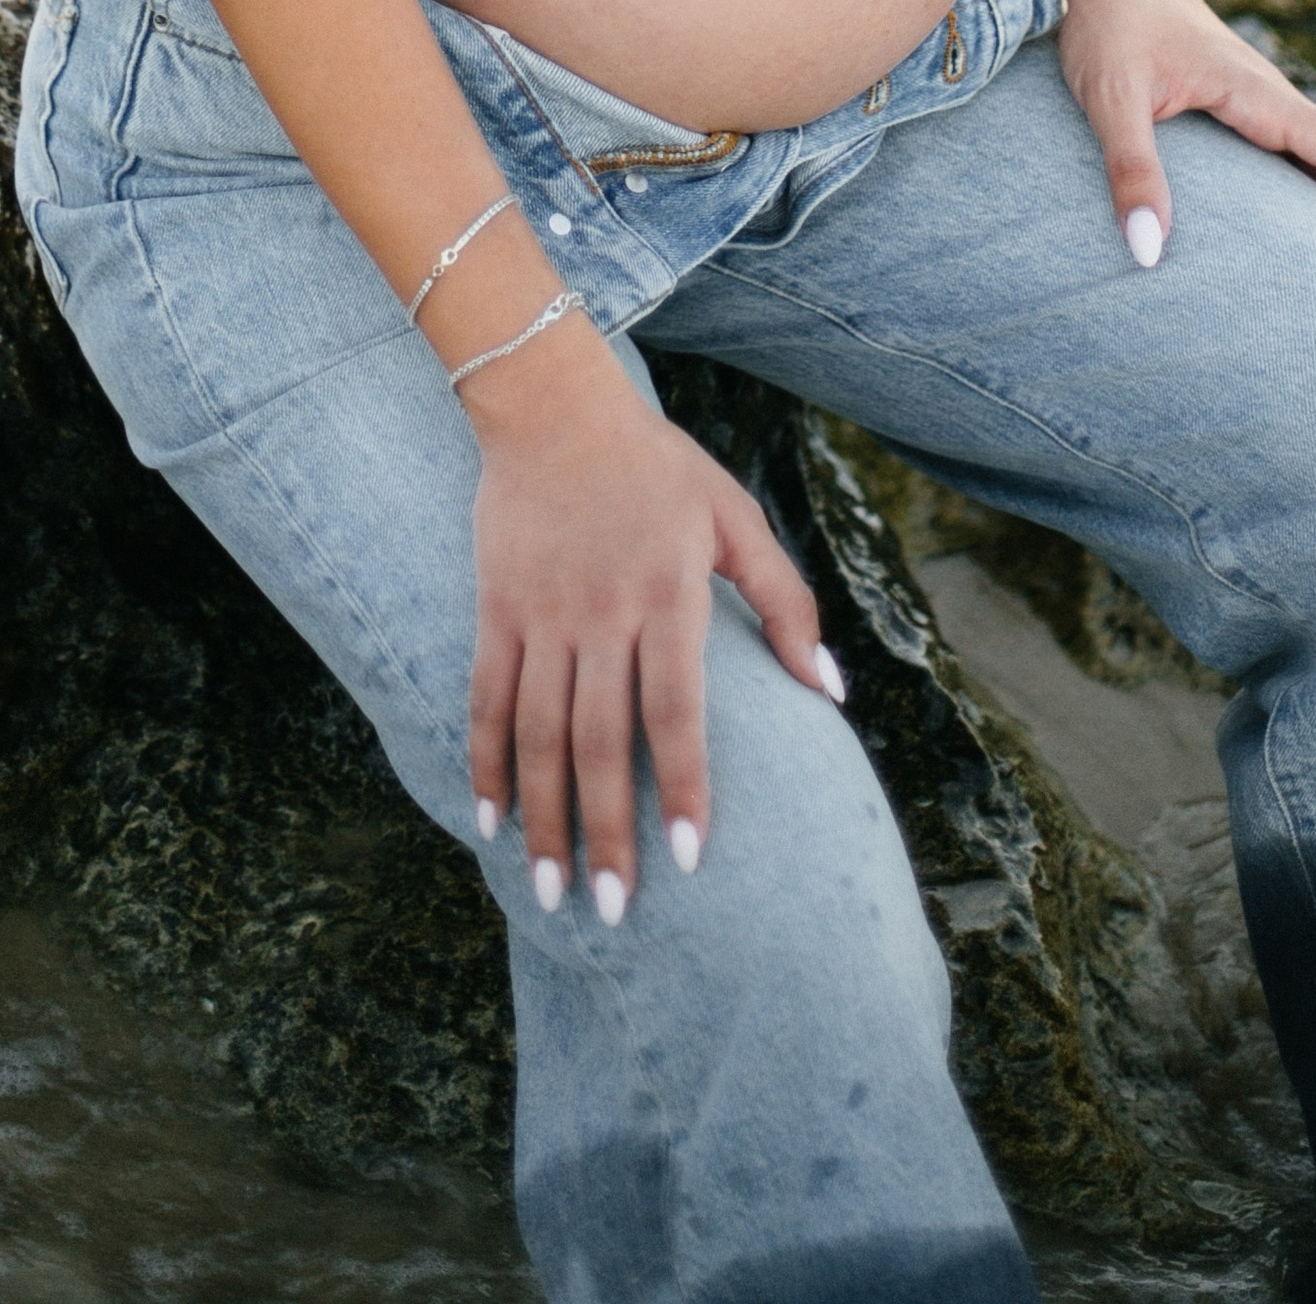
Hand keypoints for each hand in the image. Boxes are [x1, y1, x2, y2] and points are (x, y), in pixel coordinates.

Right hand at [464, 314, 838, 922]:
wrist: (553, 405)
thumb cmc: (659, 467)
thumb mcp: (735, 517)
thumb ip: (785, 602)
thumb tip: (829, 692)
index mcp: (668, 594)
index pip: (675, 710)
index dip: (680, 785)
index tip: (689, 857)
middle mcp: (602, 611)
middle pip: (600, 741)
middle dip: (608, 832)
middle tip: (617, 910)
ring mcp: (542, 612)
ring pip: (539, 734)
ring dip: (545, 819)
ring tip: (554, 893)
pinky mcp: (496, 607)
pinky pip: (486, 698)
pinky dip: (485, 763)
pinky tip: (490, 823)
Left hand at [1055, 0, 1315, 269]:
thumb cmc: (1107, 24)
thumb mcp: (1110, 98)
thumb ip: (1131, 170)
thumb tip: (1148, 252)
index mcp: (1257, 92)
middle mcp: (1267, 93)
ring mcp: (1252, 94)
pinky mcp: (1230, 97)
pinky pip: (1287, 147)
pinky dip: (1311, 184)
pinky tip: (1301, 219)